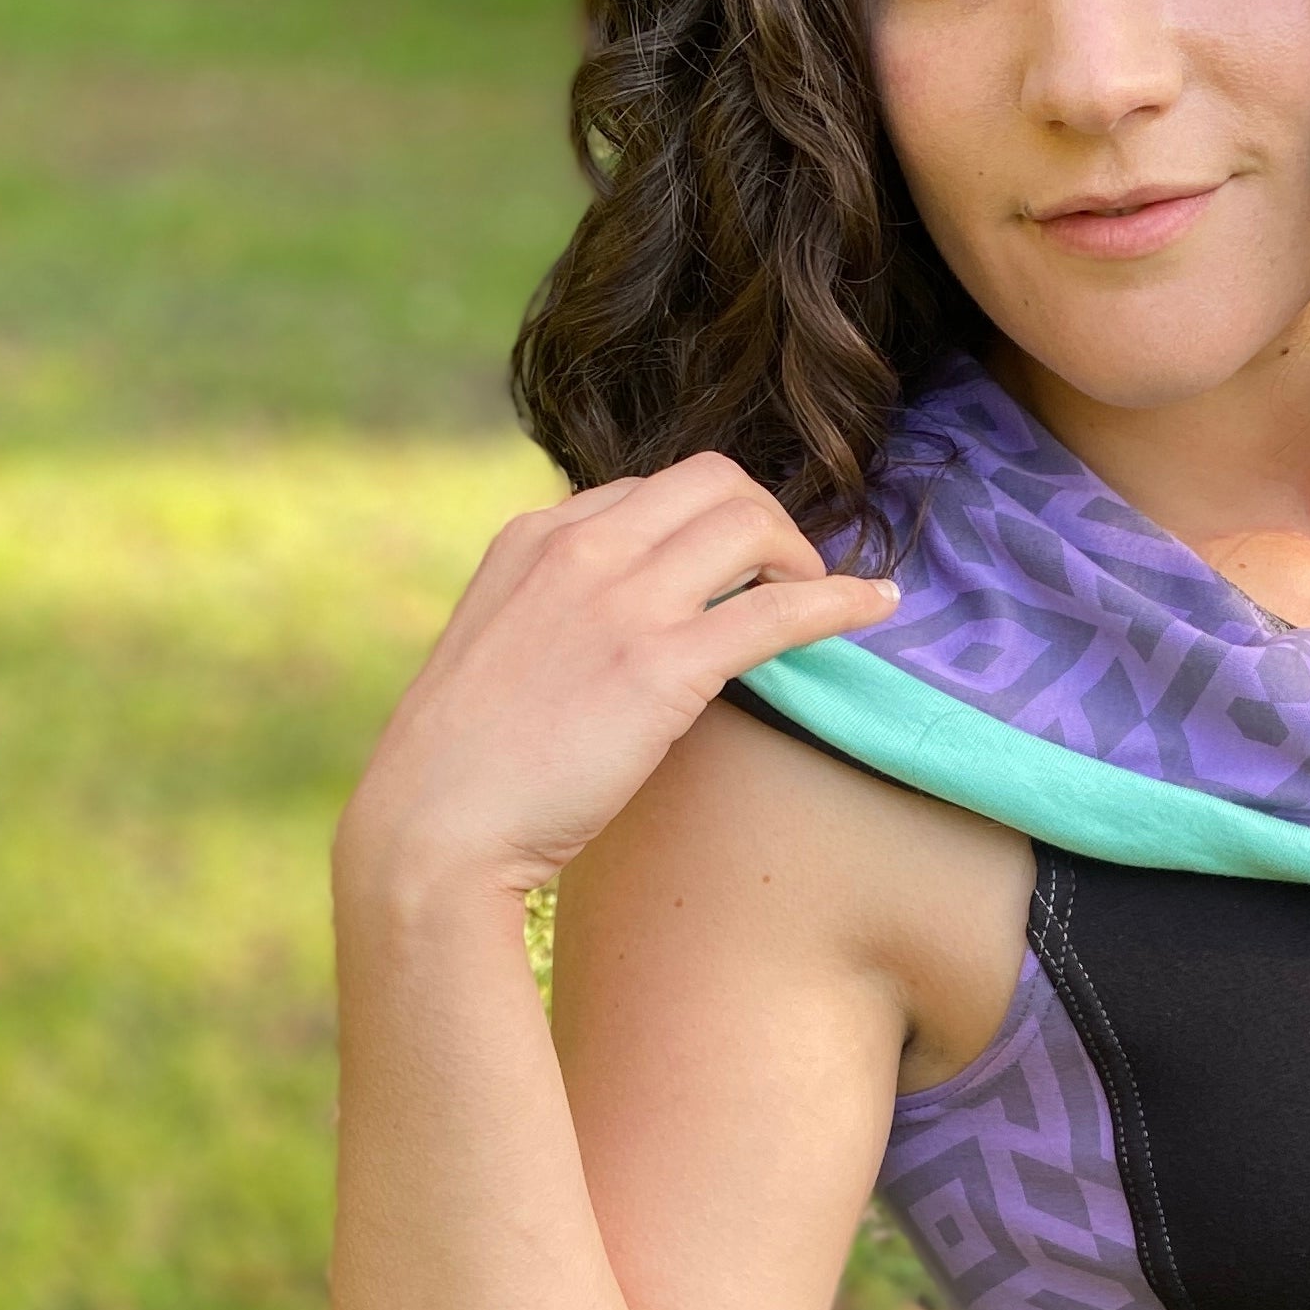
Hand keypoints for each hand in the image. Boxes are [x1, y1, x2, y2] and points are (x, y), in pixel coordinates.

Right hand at [335, 454, 898, 913]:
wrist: (432, 828)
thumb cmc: (463, 771)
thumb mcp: (498, 654)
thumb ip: (553, 620)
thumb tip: (611, 637)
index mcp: (533, 539)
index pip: (646, 491)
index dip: (703, 526)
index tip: (732, 569)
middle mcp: (579, 548)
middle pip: (712, 481)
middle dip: (765, 521)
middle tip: (786, 580)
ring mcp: (622, 600)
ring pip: (751, 522)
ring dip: (802, 554)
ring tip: (822, 598)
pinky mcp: (664, 665)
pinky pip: (779, 608)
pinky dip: (841, 600)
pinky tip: (878, 607)